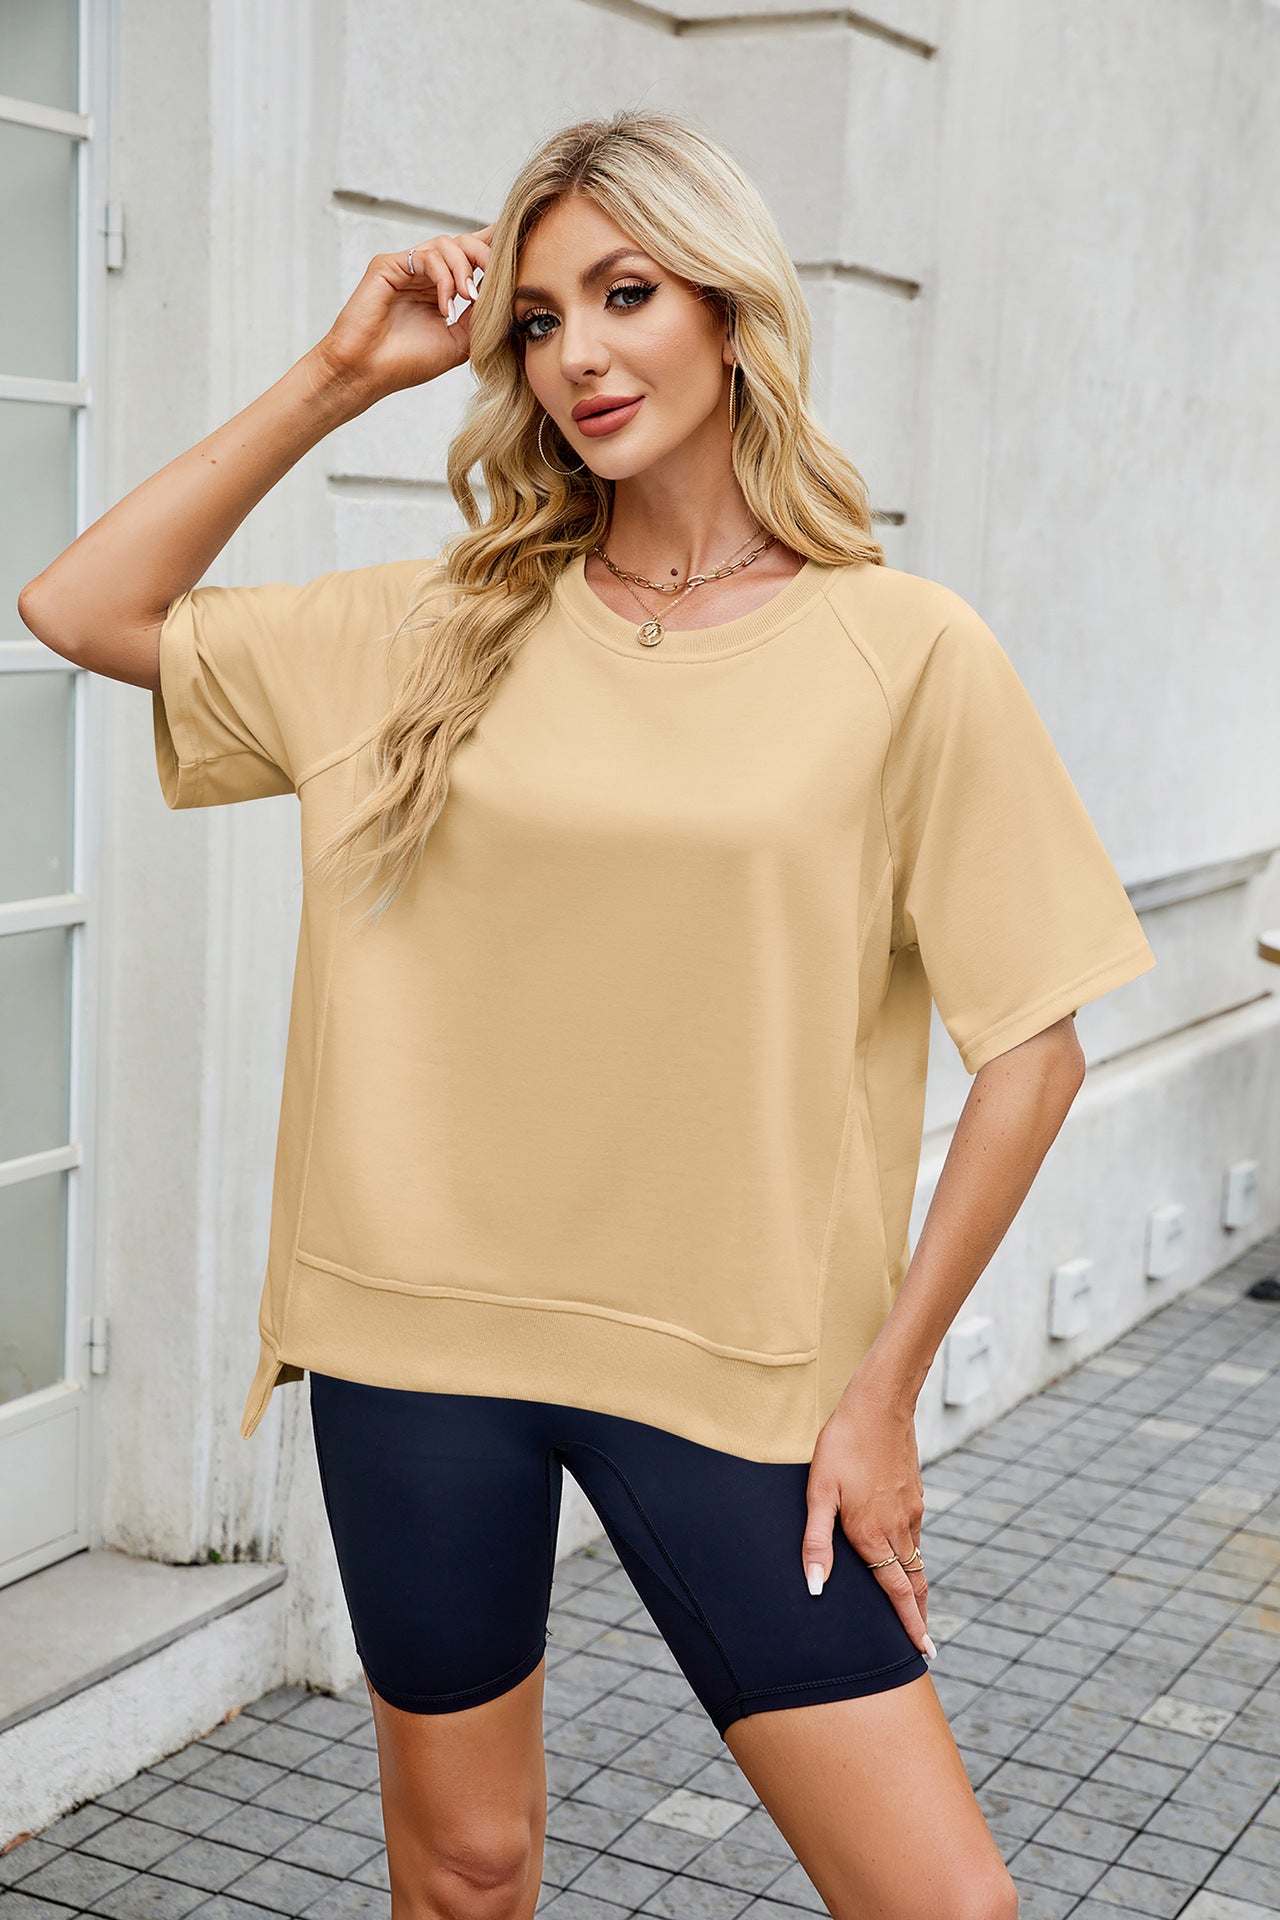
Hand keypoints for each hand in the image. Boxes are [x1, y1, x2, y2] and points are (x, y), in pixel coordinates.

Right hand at [309, 223, 495, 403]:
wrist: (368, 373)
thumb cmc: (407, 362)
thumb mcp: (459, 340)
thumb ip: (481, 314)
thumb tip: (507, 290)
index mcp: (442, 289)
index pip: (471, 259)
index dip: (494, 249)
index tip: (521, 246)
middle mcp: (425, 274)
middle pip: (465, 243)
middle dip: (487, 257)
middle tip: (497, 279)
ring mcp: (407, 267)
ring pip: (448, 244)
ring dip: (465, 269)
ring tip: (469, 298)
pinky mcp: (389, 265)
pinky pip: (427, 255)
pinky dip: (444, 277)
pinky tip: (446, 305)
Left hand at [801, 1376, 936, 1663]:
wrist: (880, 1405)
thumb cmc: (842, 1446)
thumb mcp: (818, 1492)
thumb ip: (815, 1542)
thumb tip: (814, 1588)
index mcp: (873, 1535)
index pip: (897, 1592)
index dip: (910, 1624)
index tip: (924, 1652)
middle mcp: (898, 1529)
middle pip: (914, 1583)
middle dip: (919, 1615)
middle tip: (924, 1645)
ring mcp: (911, 1511)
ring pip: (916, 1560)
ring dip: (917, 1588)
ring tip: (915, 1609)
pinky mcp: (915, 1495)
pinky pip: (915, 1536)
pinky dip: (914, 1557)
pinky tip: (906, 1557)